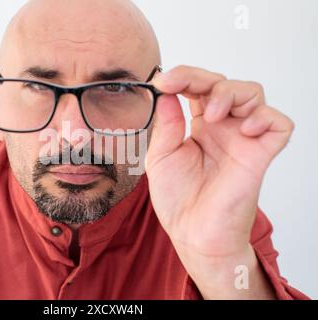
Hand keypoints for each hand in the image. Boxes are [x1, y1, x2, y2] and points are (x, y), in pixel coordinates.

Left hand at [146, 66, 292, 297]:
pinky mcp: (260, 155)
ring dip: (230, 92)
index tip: (163, 80)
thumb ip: (166, 126)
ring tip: (210, 115)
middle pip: (224, 83)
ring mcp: (243, 139)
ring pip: (252, 94)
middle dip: (202, 78)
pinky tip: (242, 128)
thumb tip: (165, 94)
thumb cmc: (177, 199)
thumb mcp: (161, 157)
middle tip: (181, 86)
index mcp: (198, 126)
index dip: (183, 77)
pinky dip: (264, 117)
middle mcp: (222, 128)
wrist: (192, 233)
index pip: (198, 89)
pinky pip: (279, 124)